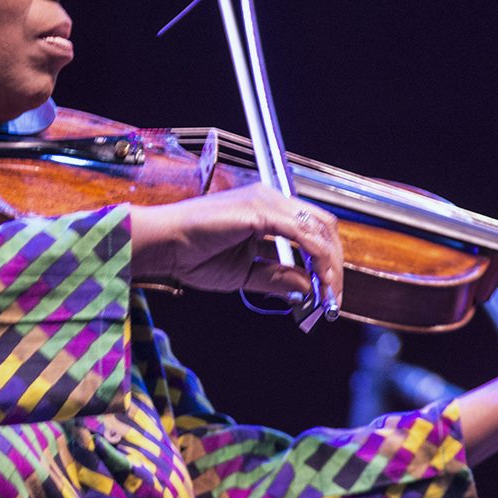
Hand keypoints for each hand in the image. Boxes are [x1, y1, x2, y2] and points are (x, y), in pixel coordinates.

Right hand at [129, 185, 343, 303]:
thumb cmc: (192, 255)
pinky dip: (317, 260)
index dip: (326, 260)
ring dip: (330, 265)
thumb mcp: (245, 274)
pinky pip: (302, 235)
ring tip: (329, 296)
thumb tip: (310, 288)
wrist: (163, 246)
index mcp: (266, 210)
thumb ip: (277, 278)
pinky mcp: (260, 211)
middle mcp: (270, 199)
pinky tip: (318, 282)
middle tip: (334, 298)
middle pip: (323, 226)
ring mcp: (266, 201)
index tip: (328, 292)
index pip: (312, 229)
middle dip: (335, 264)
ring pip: (319, 229)